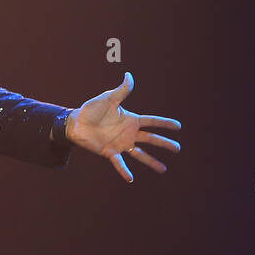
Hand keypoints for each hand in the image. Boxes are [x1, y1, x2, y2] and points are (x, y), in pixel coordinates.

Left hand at [65, 72, 181, 182]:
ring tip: (163, 169)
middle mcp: (128, 133)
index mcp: (130, 120)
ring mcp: (120, 144)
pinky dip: (124, 171)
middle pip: (151, 139)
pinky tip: (131, 179)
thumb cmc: (91, 109)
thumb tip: (129, 75)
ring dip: (151, 161)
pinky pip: (119, 163)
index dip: (165, 123)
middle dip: (164, 144)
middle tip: (178, 149)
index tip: (178, 126)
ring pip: (140, 154)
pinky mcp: (110, 152)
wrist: (76, 123)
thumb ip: (121, 90)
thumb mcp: (108, 98)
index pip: (152, 122)